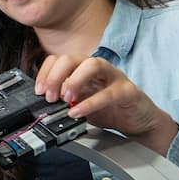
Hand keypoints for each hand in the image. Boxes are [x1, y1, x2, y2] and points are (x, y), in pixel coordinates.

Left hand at [35, 54, 178, 156]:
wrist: (139, 121)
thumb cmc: (111, 109)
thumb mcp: (81, 103)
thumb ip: (65, 100)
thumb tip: (43, 103)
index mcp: (84, 69)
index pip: (59, 59)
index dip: (46, 72)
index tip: (39, 90)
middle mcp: (98, 68)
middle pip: (72, 58)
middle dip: (56, 75)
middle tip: (49, 95)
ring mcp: (114, 77)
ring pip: (92, 65)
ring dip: (74, 80)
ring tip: (65, 99)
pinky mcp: (128, 91)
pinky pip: (109, 93)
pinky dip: (91, 103)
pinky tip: (78, 112)